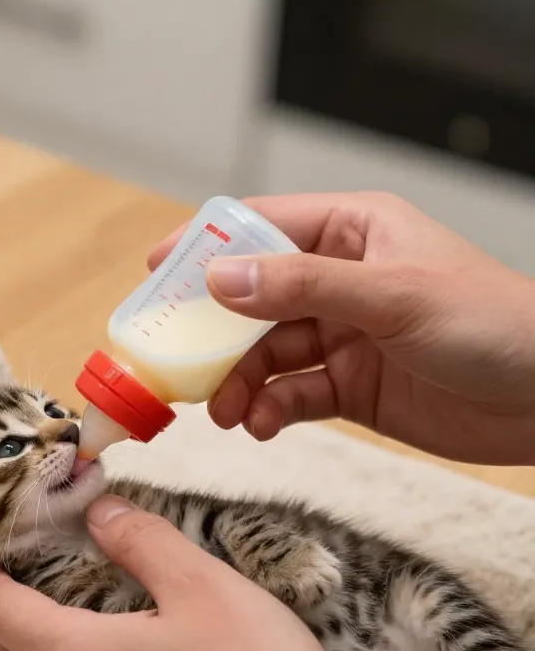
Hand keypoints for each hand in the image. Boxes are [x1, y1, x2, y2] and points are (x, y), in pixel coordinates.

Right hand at [147, 192, 534, 464]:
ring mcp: (341, 335)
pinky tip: (262, 424)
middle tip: (175, 367)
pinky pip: (289, 394)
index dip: (205, 247)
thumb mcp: (392, 296)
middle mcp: (338, 280)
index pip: (260, 227)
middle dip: (213, 336)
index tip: (155, 274)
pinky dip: (269, 410)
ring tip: (226, 412)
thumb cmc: (495, 325)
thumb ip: (301, 285)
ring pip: (263, 354)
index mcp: (351, 232)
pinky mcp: (348, 385)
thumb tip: (220, 278)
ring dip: (237, 383)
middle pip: (249, 300)